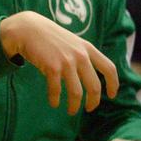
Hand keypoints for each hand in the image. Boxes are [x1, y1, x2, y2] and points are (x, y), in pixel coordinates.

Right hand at [0, 11, 118, 113]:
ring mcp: (66, 61)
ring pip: (76, 92)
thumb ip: (81, 54)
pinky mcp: (52, 67)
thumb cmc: (48, 36)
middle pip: (94, 86)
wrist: (27, 28)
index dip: (113, 84)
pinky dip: (55, 99)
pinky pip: (56, 89)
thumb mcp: (71, 41)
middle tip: (89, 109)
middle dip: (93, 101)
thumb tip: (89, 74)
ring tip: (71, 111)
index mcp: (87, 48)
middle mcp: (80, 55)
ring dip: (74, 105)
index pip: (109, 68)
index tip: (111, 95)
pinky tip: (53, 103)